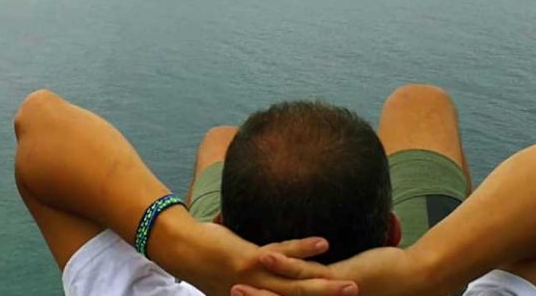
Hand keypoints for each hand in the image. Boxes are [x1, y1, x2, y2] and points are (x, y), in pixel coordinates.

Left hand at [158, 220, 358, 295]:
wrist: (183, 248)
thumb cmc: (208, 261)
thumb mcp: (232, 285)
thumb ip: (250, 289)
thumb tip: (259, 289)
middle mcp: (261, 294)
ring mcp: (258, 279)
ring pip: (299, 286)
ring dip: (327, 285)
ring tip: (351, 284)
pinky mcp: (252, 259)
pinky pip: (284, 253)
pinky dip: (303, 248)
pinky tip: (324, 244)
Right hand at [241, 246, 436, 295]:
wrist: (417, 281)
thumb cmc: (389, 280)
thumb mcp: (353, 284)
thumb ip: (333, 284)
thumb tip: (321, 278)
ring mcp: (326, 293)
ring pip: (285, 295)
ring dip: (258, 293)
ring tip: (235, 284)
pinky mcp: (336, 278)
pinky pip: (303, 272)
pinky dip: (283, 261)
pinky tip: (264, 254)